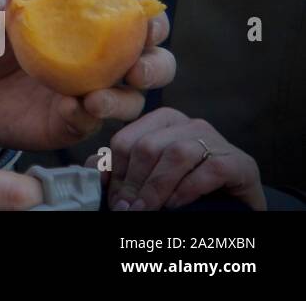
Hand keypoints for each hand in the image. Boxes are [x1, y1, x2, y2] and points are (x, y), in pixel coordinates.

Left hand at [0, 0, 174, 149]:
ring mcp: (86, 94)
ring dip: (122, 100)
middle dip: (155, 66)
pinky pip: (89, 124)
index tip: (145, 22)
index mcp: (88, 23)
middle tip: (136, 70)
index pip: (135, 19)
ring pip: (130, 102)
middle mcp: (98, 60)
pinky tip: (71, 108)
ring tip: (96, 98)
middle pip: (153, 64)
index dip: (150, 21)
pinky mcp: (67, 124)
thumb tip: (18, 3)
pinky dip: (86, 117)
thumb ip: (1, 6)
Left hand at [90, 107, 264, 210]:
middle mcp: (189, 125)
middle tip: (127, 210)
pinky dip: (188, 189)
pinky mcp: (240, 162)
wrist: (235, 208)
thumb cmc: (185, 191)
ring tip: (146, 210)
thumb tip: (94, 171)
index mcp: (162, 122)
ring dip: (157, 187)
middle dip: (133, 183)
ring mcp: (216, 141)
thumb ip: (119, 170)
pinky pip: (210, 168)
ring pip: (176, 154)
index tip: (113, 199)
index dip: (115, 173)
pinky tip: (176, 205)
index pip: (126, 141)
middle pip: (148, 147)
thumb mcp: (148, 177)